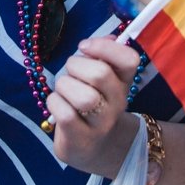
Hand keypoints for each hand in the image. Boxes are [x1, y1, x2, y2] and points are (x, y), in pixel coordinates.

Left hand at [46, 37, 142, 177]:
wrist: (96, 147)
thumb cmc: (94, 103)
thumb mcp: (103, 78)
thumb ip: (103, 54)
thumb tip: (109, 37)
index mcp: (124, 81)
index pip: (130, 59)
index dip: (104, 47)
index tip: (84, 47)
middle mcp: (117, 102)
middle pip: (100, 74)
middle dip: (76, 65)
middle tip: (70, 72)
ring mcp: (101, 123)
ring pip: (83, 96)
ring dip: (64, 86)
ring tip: (63, 91)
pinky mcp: (81, 138)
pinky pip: (65, 114)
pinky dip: (54, 103)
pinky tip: (57, 105)